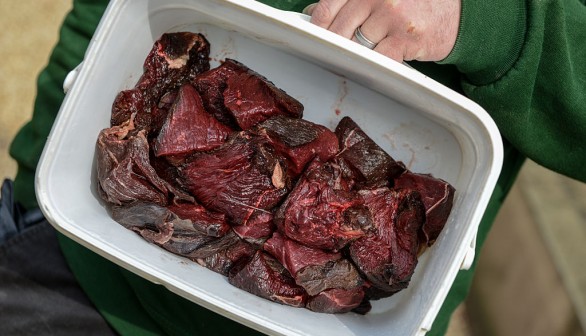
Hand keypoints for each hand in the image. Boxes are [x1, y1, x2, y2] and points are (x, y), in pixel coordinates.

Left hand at [305, 0, 460, 61]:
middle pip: (338, 29)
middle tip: (330, 55)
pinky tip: (374, 65)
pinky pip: (377, 58)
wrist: (459, 13)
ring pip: (356, 46)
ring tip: (357, 59)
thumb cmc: (416, 4)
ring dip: (354, 56)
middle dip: (332, 45)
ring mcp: (392, 15)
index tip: (312, 38)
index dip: (316, 26)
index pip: (328, 5)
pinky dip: (372, 65)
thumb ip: (348, 1)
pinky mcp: (405, 38)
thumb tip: (313, 13)